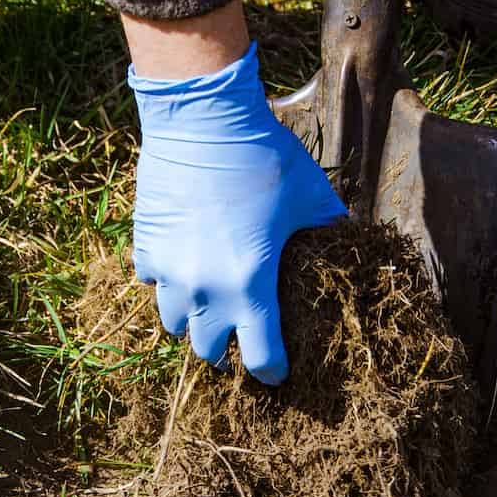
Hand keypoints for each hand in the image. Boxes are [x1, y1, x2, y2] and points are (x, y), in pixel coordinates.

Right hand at [129, 42, 346, 384]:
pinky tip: (182, 268)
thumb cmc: (262, 158)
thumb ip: (330, 228)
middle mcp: (204, 289)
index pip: (260, 356)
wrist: (201, 121)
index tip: (278, 375)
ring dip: (192, 322)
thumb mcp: (310, 196)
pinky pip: (152, 284)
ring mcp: (169, 271)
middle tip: (239, 339)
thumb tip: (350, 241)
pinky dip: (167, 284)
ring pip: (174, 323)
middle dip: (226, 350)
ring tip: (207, 308)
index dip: (272, 371)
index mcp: (250, 285)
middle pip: (208, 350)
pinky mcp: (146, 248)